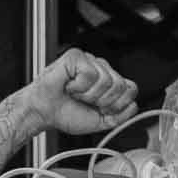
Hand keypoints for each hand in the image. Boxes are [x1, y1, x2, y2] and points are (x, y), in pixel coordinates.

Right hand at [24, 48, 138, 136]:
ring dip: (88, 95)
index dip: (117, 104)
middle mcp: (102, 69)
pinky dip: (78, 86)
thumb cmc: (67, 114)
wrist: (44, 113)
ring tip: (76, 94)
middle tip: (86, 102)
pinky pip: (90, 73)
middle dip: (103, 101)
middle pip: (121, 86)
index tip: (101, 110)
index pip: (131, 89)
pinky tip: (70, 86)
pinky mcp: (77, 56)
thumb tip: (134, 105)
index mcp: (109, 82)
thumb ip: (121, 116)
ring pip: (107, 80)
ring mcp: (90, 61)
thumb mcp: (101, 121)